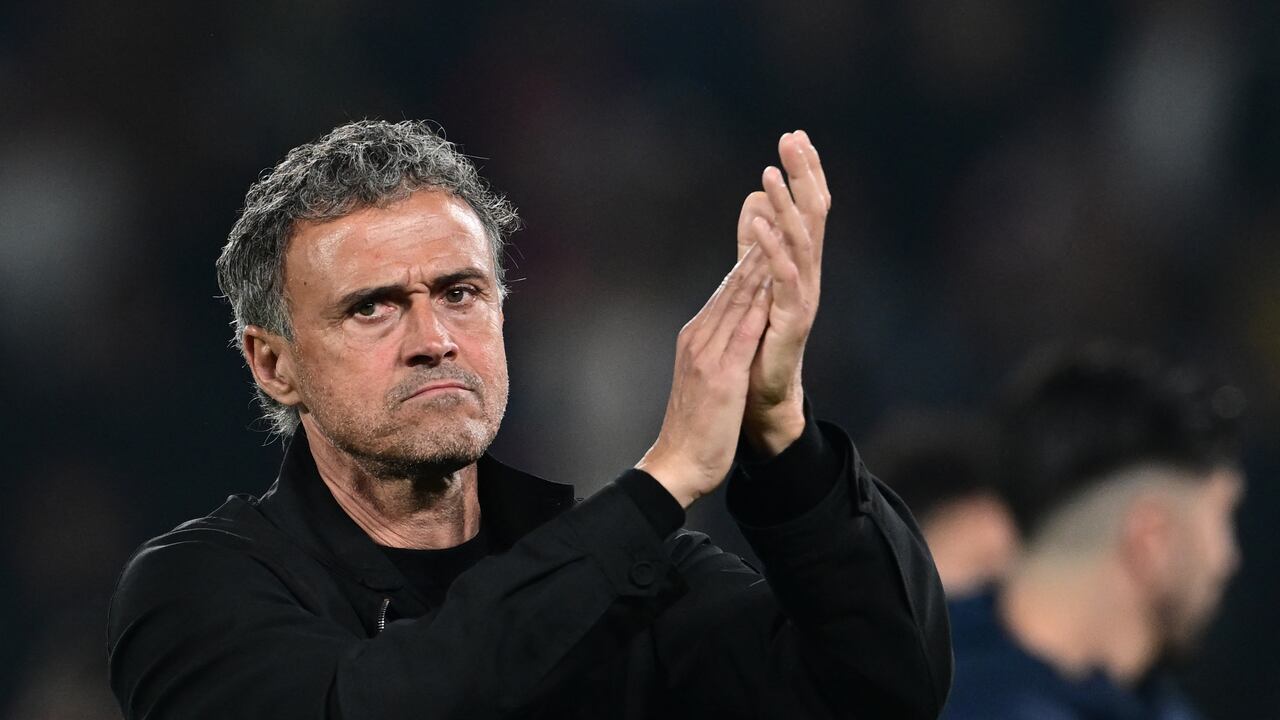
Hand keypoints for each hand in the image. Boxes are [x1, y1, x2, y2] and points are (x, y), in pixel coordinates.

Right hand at [636, 244, 773, 507]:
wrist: (675, 466)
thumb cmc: (693, 431)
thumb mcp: (704, 381)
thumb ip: (715, 353)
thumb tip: (729, 335)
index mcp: (696, 339)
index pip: (726, 291)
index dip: (747, 257)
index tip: (767, 226)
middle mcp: (698, 338)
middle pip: (731, 285)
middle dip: (755, 245)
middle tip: (774, 208)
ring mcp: (707, 354)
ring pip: (736, 299)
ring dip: (758, 262)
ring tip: (777, 229)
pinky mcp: (720, 375)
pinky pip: (743, 331)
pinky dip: (758, 302)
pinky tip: (774, 282)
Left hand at [734, 130, 829, 455]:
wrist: (760, 398)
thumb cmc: (758, 341)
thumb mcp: (755, 280)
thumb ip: (756, 242)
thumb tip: (755, 200)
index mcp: (799, 263)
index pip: (807, 208)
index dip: (803, 172)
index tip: (794, 135)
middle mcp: (808, 275)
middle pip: (813, 215)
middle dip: (803, 175)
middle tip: (792, 138)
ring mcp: (803, 297)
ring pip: (801, 242)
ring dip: (786, 205)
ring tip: (769, 173)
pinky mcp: (791, 320)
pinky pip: (783, 279)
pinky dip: (770, 249)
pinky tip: (757, 224)